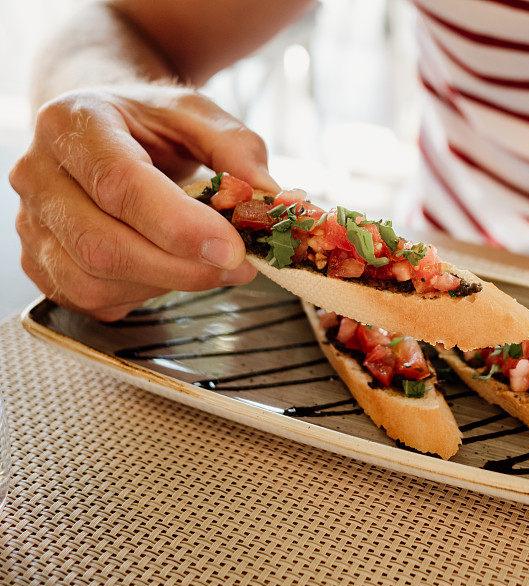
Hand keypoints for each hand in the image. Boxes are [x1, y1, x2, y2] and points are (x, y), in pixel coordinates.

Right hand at [9, 83, 278, 320]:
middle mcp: (38, 173)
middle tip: (237, 266)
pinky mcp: (40, 261)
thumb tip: (267, 195)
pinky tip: (169, 270)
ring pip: (93, 281)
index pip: (120, 185)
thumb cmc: (146, 123)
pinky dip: (141, 294)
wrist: (99, 129)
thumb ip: (234, 147)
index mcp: (73, 123)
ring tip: (210, 266)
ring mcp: (32, 222)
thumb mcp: (195, 115)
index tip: (232, 248)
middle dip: (181, 269)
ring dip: (166, 285)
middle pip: (103, 245)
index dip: (180, 227)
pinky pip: (90, 299)